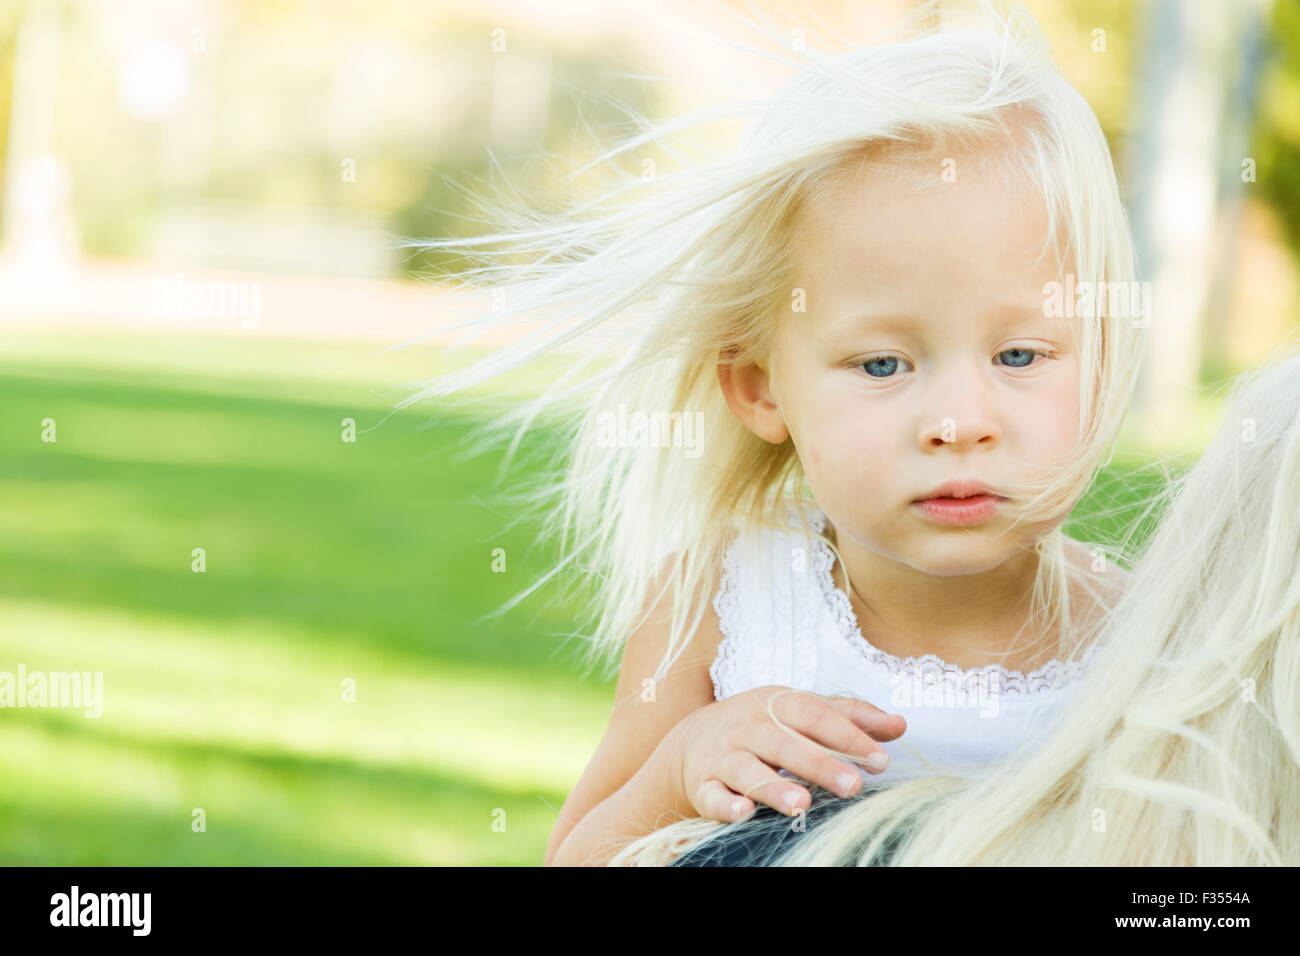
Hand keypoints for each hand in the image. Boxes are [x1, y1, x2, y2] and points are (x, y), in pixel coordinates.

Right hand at [666, 685, 905, 822]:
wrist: (692, 739)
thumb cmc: (761, 724)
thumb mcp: (799, 711)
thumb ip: (849, 716)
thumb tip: (900, 725)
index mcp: (775, 704)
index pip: (814, 715)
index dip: (848, 736)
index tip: (880, 760)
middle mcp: (748, 727)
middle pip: (784, 743)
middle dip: (820, 764)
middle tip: (854, 786)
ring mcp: (723, 757)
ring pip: (747, 770)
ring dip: (773, 787)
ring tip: (803, 804)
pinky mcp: (702, 785)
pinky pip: (712, 796)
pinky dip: (725, 805)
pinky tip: (744, 813)